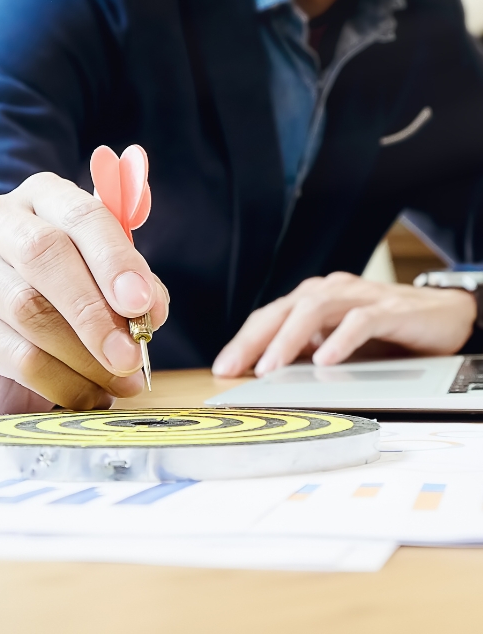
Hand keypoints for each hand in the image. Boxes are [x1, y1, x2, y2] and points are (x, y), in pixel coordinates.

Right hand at [0, 157, 168, 416]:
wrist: (1, 348)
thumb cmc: (63, 300)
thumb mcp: (104, 283)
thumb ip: (132, 289)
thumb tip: (150, 311)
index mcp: (42, 197)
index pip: (81, 215)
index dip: (115, 260)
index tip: (141, 304)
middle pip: (44, 255)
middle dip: (95, 311)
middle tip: (130, 355)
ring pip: (29, 309)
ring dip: (85, 355)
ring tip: (120, 381)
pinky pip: (15, 356)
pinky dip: (61, 381)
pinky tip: (87, 396)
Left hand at [212, 272, 476, 376]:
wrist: (441, 314)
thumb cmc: (382, 329)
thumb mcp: (335, 340)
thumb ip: (305, 349)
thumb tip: (265, 372)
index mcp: (312, 298)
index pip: (270, 316)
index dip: (244, 340)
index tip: (224, 368)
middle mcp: (330, 291)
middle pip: (284, 310)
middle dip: (255, 340)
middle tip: (235, 369)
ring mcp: (359, 297)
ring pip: (315, 310)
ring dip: (288, 340)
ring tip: (270, 368)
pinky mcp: (388, 309)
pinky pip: (359, 321)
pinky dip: (340, 340)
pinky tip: (325, 360)